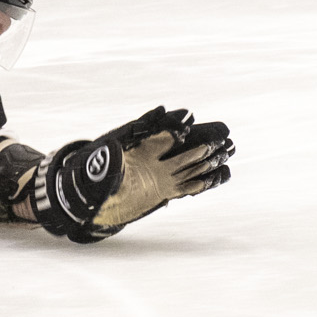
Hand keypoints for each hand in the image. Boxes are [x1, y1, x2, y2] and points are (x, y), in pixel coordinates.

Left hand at [31, 107, 234, 243]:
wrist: (88, 197)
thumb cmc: (88, 180)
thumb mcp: (93, 172)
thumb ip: (104, 164)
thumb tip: (110, 152)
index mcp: (131, 147)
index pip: (153, 130)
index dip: (169, 124)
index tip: (185, 120)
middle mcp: (148, 157)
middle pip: (177, 142)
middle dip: (198, 136)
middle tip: (222, 132)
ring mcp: (157, 173)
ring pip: (186, 162)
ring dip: (206, 156)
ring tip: (228, 150)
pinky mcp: (161, 190)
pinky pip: (187, 184)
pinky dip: (203, 180)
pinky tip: (221, 175)